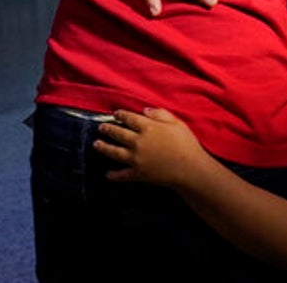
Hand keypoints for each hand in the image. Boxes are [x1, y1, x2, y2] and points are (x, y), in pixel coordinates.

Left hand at [93, 108, 207, 187]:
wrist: (190, 169)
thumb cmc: (186, 144)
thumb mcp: (177, 123)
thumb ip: (160, 114)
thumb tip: (145, 110)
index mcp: (148, 128)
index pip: (130, 119)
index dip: (121, 115)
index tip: (116, 113)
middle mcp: (138, 142)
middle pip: (119, 134)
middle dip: (108, 129)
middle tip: (101, 128)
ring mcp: (136, 159)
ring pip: (115, 152)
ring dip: (104, 148)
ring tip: (96, 144)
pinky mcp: (138, 174)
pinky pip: (123, 175)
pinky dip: (114, 175)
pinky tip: (108, 175)